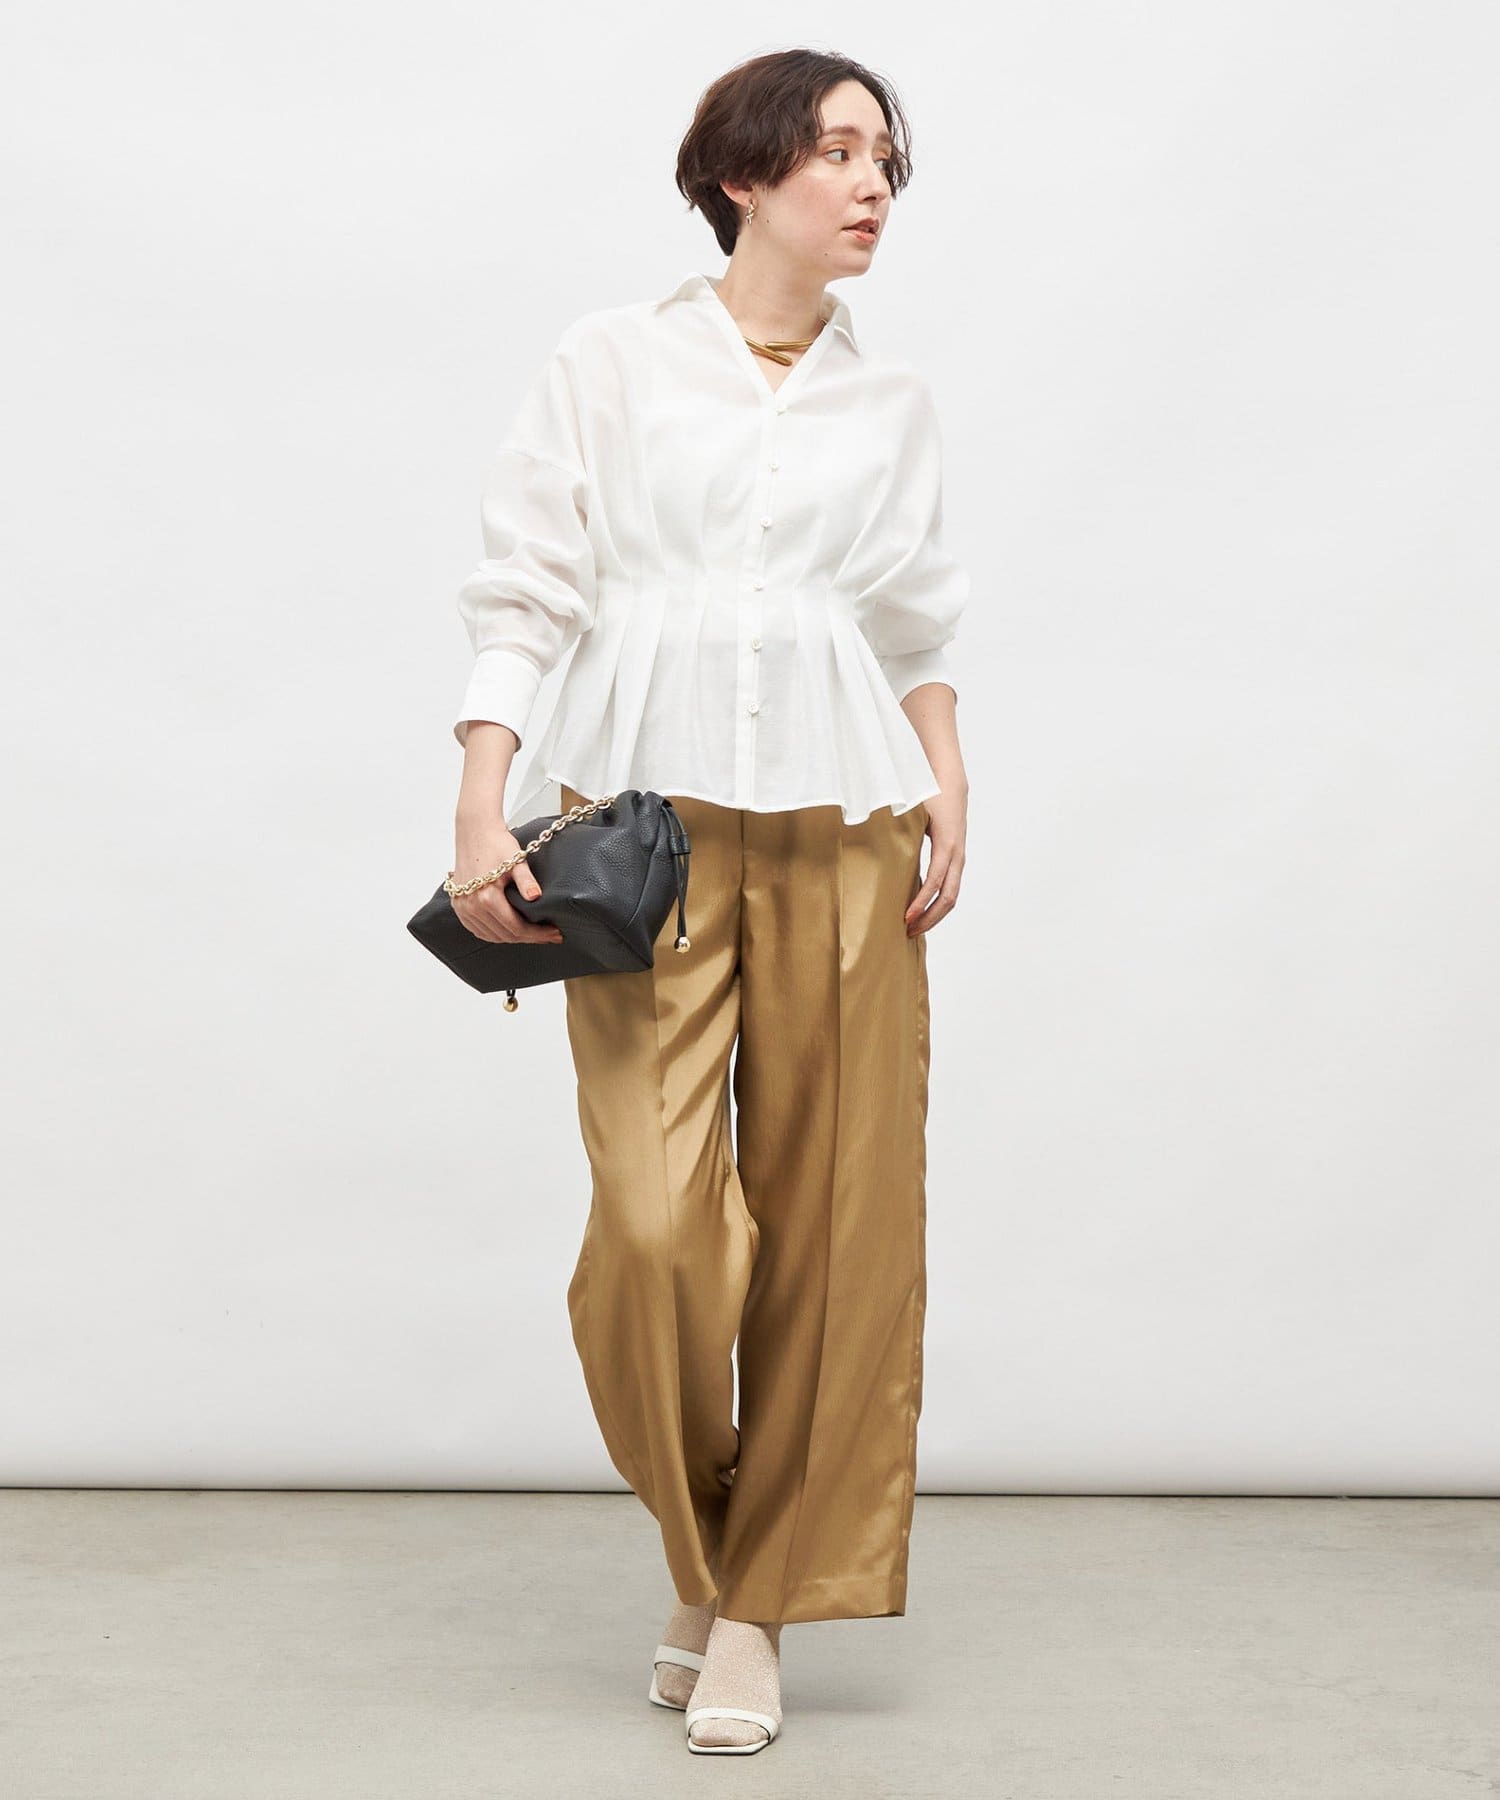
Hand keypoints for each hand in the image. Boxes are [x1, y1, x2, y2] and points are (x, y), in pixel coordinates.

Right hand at [450, 826, 565, 945]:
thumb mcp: (516, 861)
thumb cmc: (496, 843)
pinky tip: (508, 930)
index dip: (538, 934)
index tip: (554, 933)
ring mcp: (462, 908)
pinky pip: (477, 929)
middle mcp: (471, 907)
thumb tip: (535, 897)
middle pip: (505, 935)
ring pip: (491, 936)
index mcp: (486, 898)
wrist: (475, 831)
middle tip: (549, 934)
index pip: (517, 928)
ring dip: (512, 937)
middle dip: (529, 937)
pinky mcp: (458, 906)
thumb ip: (526, 881)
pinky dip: (494, 933)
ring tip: (532, 933)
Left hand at [905, 784, 965, 936]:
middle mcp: (957, 854)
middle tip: (907, 932)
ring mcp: (959, 858)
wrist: (950, 782)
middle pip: (949, 897)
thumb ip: (896, 825)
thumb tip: (867, 835)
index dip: (922, 902)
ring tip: (912, 928)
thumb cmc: (928, 794)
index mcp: (946, 843)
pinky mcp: (956, 859)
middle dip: (929, 918)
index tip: (906, 917)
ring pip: (952, 897)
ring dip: (934, 915)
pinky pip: (950, 888)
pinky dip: (936, 904)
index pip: (936, 881)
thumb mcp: (912, 809)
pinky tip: (920, 911)